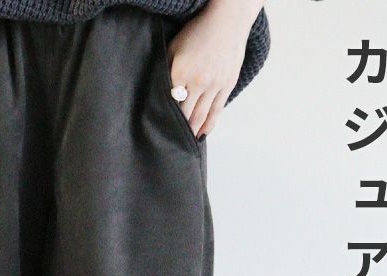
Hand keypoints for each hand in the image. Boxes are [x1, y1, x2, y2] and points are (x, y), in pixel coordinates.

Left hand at [166, 0, 261, 137]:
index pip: (169, 102)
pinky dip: (209, 124)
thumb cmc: (198, 31)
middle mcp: (197, 81)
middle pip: (184, 114)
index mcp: (180, 72)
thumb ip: (166, 69)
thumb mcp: (175, 47)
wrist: (228, 20)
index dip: (164, 118)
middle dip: (177, 130)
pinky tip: (202, 134)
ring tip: (185, 145)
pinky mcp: (227, 85)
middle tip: (169, 145)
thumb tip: (159, 92)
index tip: (158, 131)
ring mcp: (214, 85)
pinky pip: (216, 111)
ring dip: (192, 132)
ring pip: (201, 116)